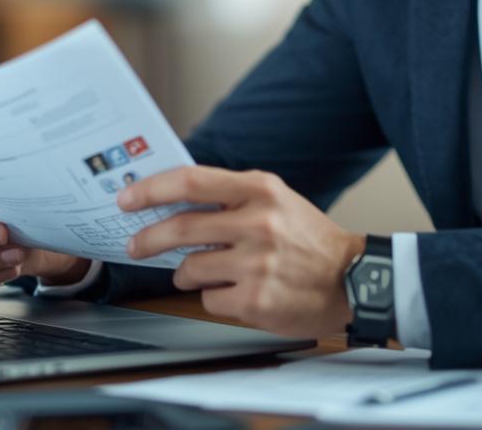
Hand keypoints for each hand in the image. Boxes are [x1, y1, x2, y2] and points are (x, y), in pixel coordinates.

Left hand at [119, 166, 364, 338]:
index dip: (151, 190)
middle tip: (134, 246)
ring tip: (211, 272)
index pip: (190, 182)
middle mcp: (258, 223)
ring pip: (189, 269)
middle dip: (148, 239)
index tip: (126, 199)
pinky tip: (239, 292)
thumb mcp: (276, 200)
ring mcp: (256, 263)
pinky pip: (209, 299)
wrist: (354, 279)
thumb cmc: (309, 240)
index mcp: (261, 190)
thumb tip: (172, 200)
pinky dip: (215, 297)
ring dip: (188, 273)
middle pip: (179, 228)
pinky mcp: (255, 299)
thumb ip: (231, 197)